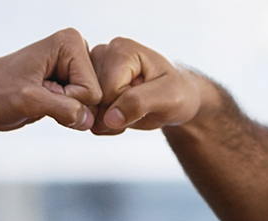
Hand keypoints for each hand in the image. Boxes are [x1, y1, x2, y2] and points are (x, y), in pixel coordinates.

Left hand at [0, 28, 100, 134]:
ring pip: (90, 106)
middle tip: (39, 96)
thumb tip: (89, 120)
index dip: (65, 99)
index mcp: (69, 42)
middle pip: (95, 97)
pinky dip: (65, 114)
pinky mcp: (69, 83)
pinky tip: (45, 104)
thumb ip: (64, 109)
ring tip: (41, 99)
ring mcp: (74, 68)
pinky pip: (82, 109)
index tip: (39, 90)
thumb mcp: (29, 100)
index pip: (91, 90)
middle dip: (68, 105)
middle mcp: (76, 50)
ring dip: (66, 111)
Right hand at [88, 37, 208, 134]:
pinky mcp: (92, 85)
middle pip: (93, 99)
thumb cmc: (179, 92)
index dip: (124, 107)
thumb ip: (139, 103)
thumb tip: (109, 118)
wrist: (178, 98)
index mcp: (121, 50)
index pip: (106, 91)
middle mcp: (102, 54)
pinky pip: (88, 114)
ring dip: (109, 121)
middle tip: (140, 110)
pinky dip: (105, 123)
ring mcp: (94, 70)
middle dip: (114, 115)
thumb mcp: (169, 97)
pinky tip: (123, 114)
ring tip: (133, 112)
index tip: (146, 103)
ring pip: (88, 108)